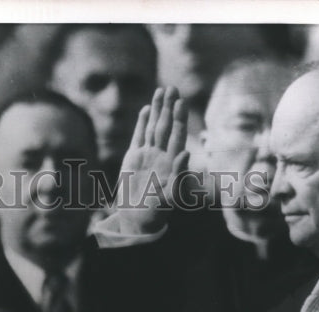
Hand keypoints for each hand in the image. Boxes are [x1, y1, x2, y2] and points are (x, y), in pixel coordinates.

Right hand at [114, 87, 190, 235]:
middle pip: (166, 126)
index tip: (181, 101)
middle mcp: (161, 155)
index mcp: (171, 161)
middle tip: (172, 87)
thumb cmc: (157, 210)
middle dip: (169, 107)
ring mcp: (147, 155)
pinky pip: (139, 136)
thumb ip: (179, 175)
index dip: (179, 118)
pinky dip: (142, 123)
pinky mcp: (133, 157)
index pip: (176, 135)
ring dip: (157, 110)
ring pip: (153, 127)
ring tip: (161, 91)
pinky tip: (146, 109)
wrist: (137, 217)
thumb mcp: (171, 195)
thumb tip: (185, 154)